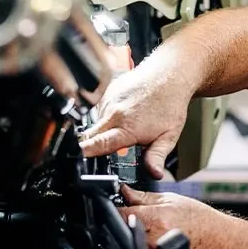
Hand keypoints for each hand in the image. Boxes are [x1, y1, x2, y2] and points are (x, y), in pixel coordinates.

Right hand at [79, 62, 191, 179]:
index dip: (85, 153)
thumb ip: (156, 157)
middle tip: (100, 151)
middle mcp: (113, 113)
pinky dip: (107, 116)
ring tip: (125, 126)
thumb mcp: (168, 137)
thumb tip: (154, 174)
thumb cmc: (170, 104)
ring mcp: (108, 100)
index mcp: (127, 128)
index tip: (77, 158)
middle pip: (90, 135)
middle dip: (90, 145)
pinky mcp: (107, 91)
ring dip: (103, 129)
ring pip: (96, 122)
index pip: (98, 144)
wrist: (169, 75)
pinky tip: (123, 114)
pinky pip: (99, 109)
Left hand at [118, 185, 222, 248]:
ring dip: (132, 233)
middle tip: (140, 216)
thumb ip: (142, 196)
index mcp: (154, 219)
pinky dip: (140, 245)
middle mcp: (150, 239)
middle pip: (121, 228)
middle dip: (125, 220)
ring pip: (128, 242)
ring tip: (152, 228)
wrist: (216, 241)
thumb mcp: (171, 199)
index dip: (116, 207)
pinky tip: (155, 239)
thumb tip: (123, 191)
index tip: (118, 205)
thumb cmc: (199, 220)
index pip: (120, 213)